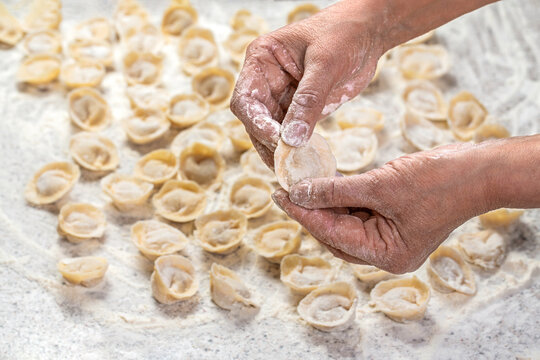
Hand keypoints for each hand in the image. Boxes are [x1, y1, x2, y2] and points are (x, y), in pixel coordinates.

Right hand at [230, 0, 385, 166]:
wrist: (368, 33)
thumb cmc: (344, 35)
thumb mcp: (326, 65)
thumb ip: (308, 101)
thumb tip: (291, 139)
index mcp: (261, 60)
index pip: (245, 99)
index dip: (256, 123)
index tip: (277, 140)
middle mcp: (265, 81)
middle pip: (255, 121)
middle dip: (269, 143)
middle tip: (287, 165)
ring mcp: (281, 96)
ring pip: (270, 132)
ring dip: (281, 152)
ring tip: (294, 172)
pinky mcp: (298, 110)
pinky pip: (291, 134)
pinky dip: (296, 150)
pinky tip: (306, 164)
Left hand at [271, 143, 495, 272]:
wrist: (479, 170)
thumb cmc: (438, 181)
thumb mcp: (380, 185)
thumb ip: (336, 191)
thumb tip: (299, 192)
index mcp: (386, 255)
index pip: (333, 234)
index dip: (304, 214)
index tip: (280, 195)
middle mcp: (386, 251)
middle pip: (336, 233)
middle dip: (311, 210)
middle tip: (285, 189)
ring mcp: (390, 236)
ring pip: (345, 221)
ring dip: (325, 202)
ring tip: (301, 183)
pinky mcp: (392, 219)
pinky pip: (359, 210)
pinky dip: (342, 196)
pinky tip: (325, 181)